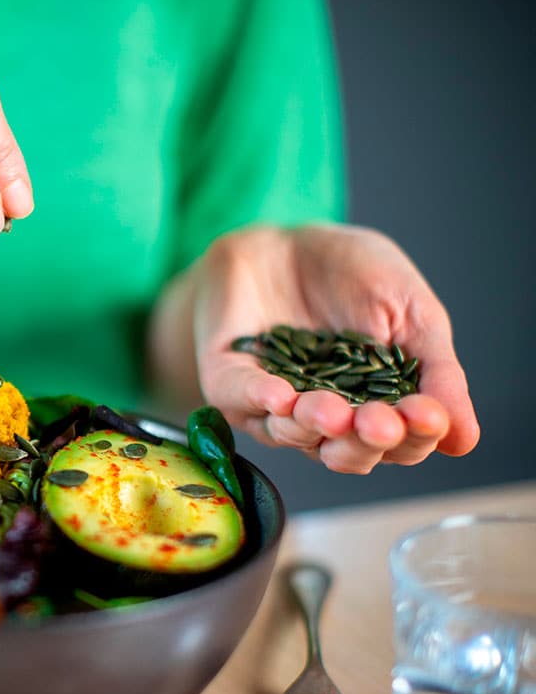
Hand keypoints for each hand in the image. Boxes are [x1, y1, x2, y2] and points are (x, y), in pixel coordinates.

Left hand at [188, 225, 478, 473]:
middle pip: (348, 454)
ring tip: (330, 409)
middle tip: (379, 423)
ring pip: (294, 435)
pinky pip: (240, 400)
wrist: (285, 239)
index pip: (401, 442)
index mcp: (376, 407)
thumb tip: (465, 438)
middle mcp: (325, 419)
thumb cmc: (354, 275)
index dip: (415, 435)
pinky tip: (280, 394)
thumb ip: (436, 371)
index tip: (427, 415)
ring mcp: (274, 406)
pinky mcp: (229, 382)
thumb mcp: (411, 312)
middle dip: (365, 441)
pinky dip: (259, 398)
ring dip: (314, 425)